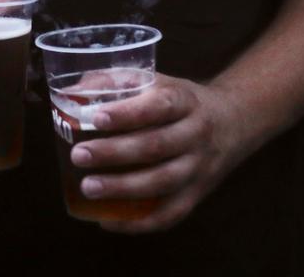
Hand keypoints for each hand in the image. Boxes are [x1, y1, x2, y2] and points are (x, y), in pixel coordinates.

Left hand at [70, 75, 247, 233]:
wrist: (234, 122)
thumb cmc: (180, 100)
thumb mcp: (158, 81)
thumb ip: (117, 83)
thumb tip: (70, 93)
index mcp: (184, 100)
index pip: (158, 106)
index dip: (127, 113)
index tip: (95, 118)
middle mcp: (196, 134)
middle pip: (157, 146)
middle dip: (115, 152)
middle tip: (79, 155)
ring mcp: (199, 167)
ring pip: (163, 182)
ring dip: (123, 188)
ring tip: (88, 188)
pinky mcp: (198, 194)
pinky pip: (170, 214)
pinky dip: (139, 223)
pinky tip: (108, 221)